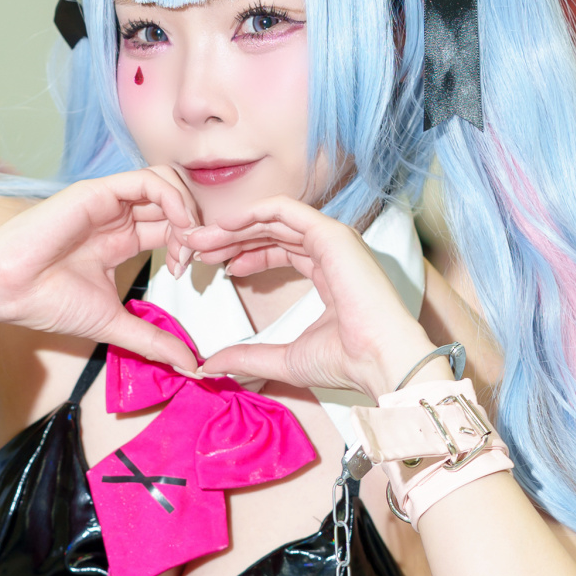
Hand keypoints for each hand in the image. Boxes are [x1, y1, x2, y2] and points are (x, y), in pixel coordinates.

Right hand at [0, 170, 202, 371]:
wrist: (8, 291)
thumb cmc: (46, 303)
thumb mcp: (114, 323)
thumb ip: (153, 340)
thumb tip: (191, 366)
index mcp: (121, 240)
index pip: (171, 228)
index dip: (190, 246)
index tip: (190, 274)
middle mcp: (118, 217)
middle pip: (175, 203)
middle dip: (197, 226)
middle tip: (199, 255)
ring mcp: (109, 202)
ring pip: (167, 183)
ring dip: (188, 209)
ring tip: (188, 241)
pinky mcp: (99, 192)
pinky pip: (148, 180)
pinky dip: (173, 199)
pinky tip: (177, 227)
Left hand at [178, 199, 442, 400]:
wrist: (378, 361)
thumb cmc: (346, 362)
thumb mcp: (284, 358)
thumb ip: (248, 356)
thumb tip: (210, 365)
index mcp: (327, 273)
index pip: (279, 251)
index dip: (244, 253)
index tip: (215, 266)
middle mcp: (331, 251)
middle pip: (272, 233)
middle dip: (232, 238)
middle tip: (197, 247)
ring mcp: (333, 239)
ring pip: (274, 219)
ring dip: (235, 226)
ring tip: (202, 239)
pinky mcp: (332, 234)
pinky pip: (286, 210)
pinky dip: (253, 212)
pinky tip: (226, 225)